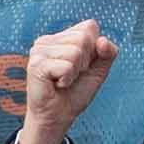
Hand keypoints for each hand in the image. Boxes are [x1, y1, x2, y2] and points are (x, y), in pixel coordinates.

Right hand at [7, 17, 118, 143]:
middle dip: (85, 61)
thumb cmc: (76, 91)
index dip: (95, 48)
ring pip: (76, 52)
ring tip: (64, 80)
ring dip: (75, 72)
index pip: (90, 26)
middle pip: (84, 38)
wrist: (59, 116)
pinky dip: (67, 79)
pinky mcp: (36, 64)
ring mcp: (39, 50)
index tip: (83, 65)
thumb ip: (108, 52)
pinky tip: (57, 84)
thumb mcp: (99, 69)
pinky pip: (66, 66)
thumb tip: (102, 40)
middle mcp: (47, 39)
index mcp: (61, 36)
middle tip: (72, 75)